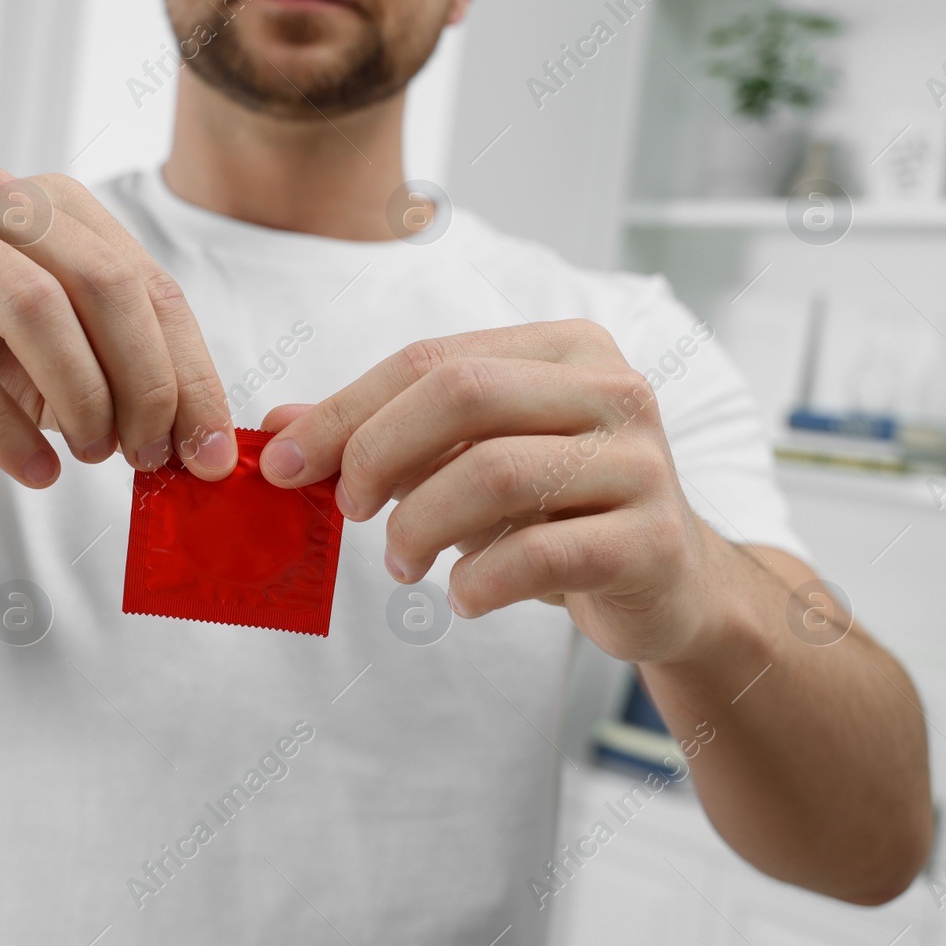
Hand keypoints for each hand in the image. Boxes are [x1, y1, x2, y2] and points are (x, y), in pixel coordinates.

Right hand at [0, 166, 237, 487]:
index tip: (207, 456)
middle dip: (141, 382)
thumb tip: (204, 448)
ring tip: (87, 461)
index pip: (152, 287)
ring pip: (33, 306)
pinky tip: (32, 473)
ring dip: (76, 397)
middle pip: (104, 283)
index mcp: (59, 206)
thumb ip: (122, 386)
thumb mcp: (52, 369)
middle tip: (144, 458)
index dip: (189, 375)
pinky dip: (0, 426)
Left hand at [258, 321, 718, 664]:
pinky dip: (478, 582)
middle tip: (349, 511)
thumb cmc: (552, 511)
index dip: (345, 410)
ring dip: (421, 526)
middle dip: (379, 453)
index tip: (283, 464)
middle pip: (463, 395)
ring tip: (404, 563)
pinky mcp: (653, 541)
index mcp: (566, 348)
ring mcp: (642, 463)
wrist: (670, 583)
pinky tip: (464, 596)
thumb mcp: (468, 459)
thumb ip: (381, 435)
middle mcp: (613, 390)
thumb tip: (275, 432)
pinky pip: (538, 555)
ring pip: (495, 473)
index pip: (431, 359)